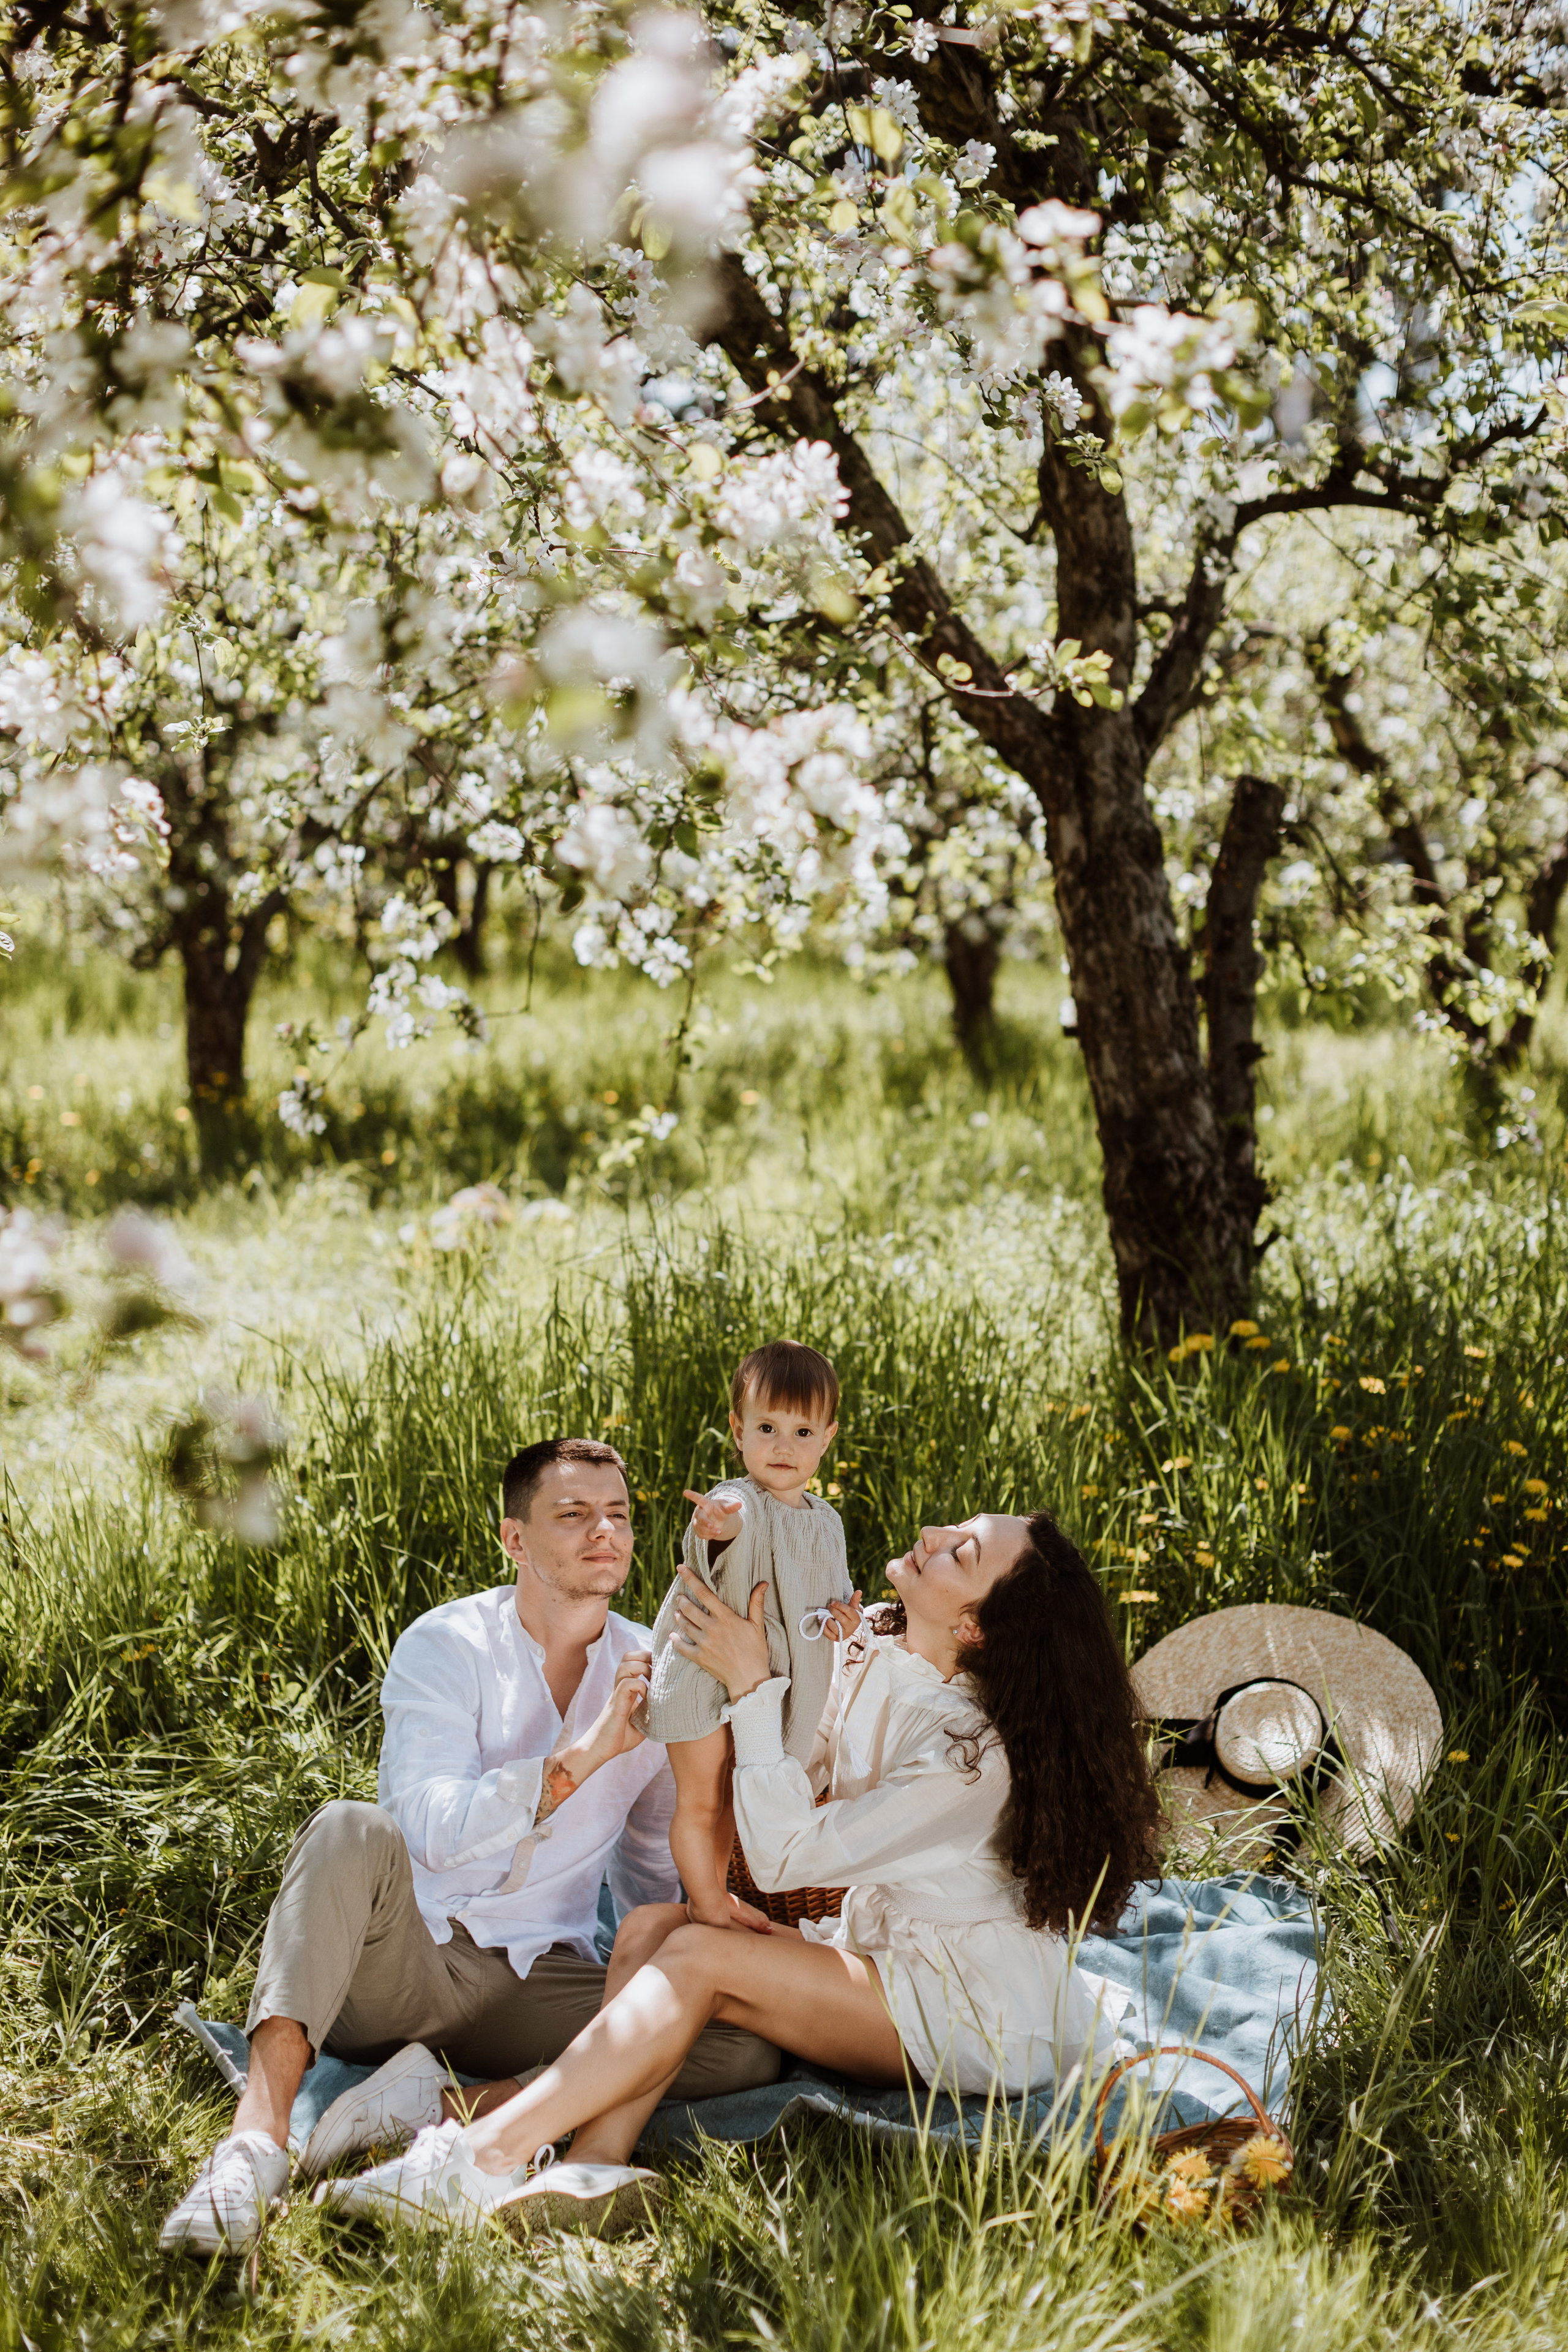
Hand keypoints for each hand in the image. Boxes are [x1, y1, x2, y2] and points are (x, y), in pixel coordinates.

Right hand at [538, 1650, 650, 1822]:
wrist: (600, 1749)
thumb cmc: (620, 1737)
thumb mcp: (642, 1723)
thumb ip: (652, 1712)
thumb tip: (672, 1708)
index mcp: (627, 1689)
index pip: (634, 1661)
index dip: (648, 1658)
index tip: (662, 1666)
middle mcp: (621, 1687)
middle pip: (628, 1656)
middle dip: (645, 1656)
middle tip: (658, 1669)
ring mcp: (617, 1694)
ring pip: (626, 1665)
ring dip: (642, 1668)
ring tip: (652, 1681)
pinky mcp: (616, 1703)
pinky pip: (627, 1684)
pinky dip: (640, 1686)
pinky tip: (646, 1697)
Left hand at [669, 1563, 771, 1699]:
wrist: (749, 1679)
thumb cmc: (756, 1652)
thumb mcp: (758, 1626)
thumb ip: (756, 1603)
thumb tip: (763, 1583)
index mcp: (726, 1618)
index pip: (704, 1593)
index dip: (691, 1579)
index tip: (681, 1568)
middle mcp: (712, 1628)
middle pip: (690, 1608)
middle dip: (682, 1600)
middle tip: (679, 1597)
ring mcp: (704, 1643)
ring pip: (685, 1625)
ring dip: (679, 1617)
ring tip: (677, 1612)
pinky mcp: (699, 1658)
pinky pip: (682, 1647)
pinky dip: (675, 1641)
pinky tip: (673, 1636)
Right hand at [683, 1487, 744, 1545]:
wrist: (716, 1520)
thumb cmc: (720, 1510)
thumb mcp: (725, 1508)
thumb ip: (731, 1507)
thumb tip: (740, 1504)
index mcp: (705, 1504)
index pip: (699, 1499)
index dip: (692, 1495)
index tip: (685, 1491)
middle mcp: (699, 1512)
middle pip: (700, 1517)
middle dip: (705, 1522)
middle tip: (713, 1526)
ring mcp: (696, 1521)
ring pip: (701, 1528)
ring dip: (710, 1531)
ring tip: (719, 1531)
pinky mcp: (697, 1530)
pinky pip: (702, 1535)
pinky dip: (709, 1536)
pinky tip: (714, 1533)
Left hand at [821, 1591, 862, 1642]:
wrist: (848, 1626)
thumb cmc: (850, 1614)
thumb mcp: (853, 1607)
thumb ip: (855, 1599)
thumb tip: (859, 1591)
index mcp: (856, 1619)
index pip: (847, 1611)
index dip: (839, 1605)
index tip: (833, 1602)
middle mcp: (851, 1628)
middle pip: (840, 1617)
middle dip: (832, 1610)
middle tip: (829, 1607)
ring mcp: (844, 1634)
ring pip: (833, 1626)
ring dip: (828, 1619)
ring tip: (826, 1614)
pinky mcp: (837, 1639)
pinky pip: (829, 1634)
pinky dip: (824, 1627)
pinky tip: (823, 1621)